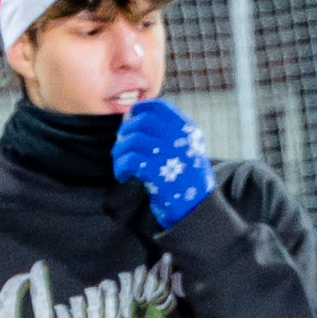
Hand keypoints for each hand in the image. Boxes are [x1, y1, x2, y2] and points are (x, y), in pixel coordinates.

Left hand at [111, 99, 215, 230]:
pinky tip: (124, 176)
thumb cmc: (187, 179)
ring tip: (121, 164)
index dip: (139, 110)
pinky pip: (129, 161)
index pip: (158, 107)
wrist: (196, 210)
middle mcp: (179, 139)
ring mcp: (168, 155)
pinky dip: (121, 168)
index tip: (129, 120)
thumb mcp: (188, 149)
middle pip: (141, 121)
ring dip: (119, 152)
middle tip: (122, 146)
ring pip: (131, 141)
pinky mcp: (157, 174)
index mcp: (187, 130)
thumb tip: (134, 115)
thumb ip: (170, 132)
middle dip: (125, 132)